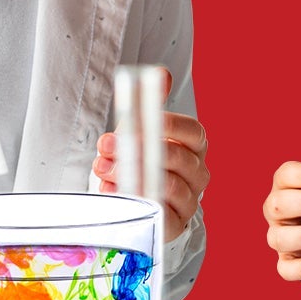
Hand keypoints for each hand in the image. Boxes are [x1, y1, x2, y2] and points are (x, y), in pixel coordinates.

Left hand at [92, 70, 209, 244]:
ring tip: (103, 167)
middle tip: (108, 145)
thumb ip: (150, 105)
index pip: (193, 132)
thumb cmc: (143, 161)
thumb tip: (160, 74)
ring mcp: (189, 201)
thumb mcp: (142, 132)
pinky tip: (109, 190)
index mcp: (195, 146)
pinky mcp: (173, 225)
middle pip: (179, 159)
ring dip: (130, 174)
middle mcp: (198, 174)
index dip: (170, 125)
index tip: (142, 120)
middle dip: (140, 150)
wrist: (142, 204)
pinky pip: (155, 211)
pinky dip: (129, 199)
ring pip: (167, 185)